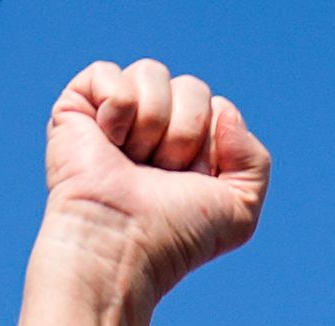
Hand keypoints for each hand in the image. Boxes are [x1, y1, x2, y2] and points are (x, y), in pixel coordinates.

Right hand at [11, 60, 271, 325]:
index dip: (212, 143)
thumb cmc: (176, 235)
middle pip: (192, 87)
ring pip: (152, 72)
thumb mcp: (240, 208)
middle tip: (160, 173)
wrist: (122, 244)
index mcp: (191, 147)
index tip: (191, 181)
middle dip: (185, 133)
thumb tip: (224, 110)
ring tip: (133, 160)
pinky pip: (110, 72)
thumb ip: (256, 159)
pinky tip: (106, 141)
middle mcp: (155, 127)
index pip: (219, 108)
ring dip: (152, 123)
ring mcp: (116, 114)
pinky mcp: (78, 106)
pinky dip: (116, 109)